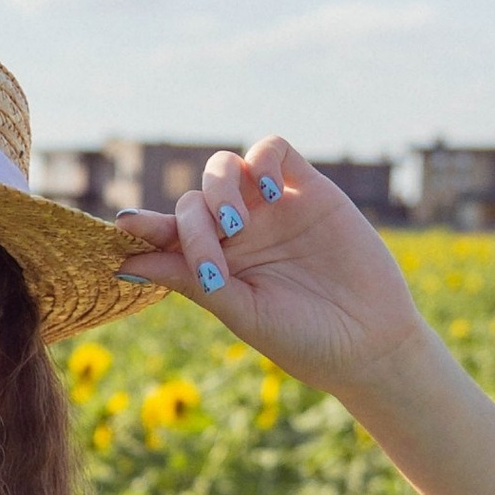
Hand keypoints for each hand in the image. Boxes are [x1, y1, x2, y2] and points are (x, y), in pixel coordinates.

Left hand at [113, 136, 426, 397]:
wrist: (370, 343)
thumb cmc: (303, 339)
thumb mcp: (241, 312)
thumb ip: (191, 279)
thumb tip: (127, 261)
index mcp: (216, 264)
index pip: (170, 234)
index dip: (145, 226)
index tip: (124, 226)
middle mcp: (240, 233)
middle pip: (193, 201)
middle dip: (193, 224)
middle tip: (216, 256)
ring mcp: (272, 209)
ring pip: (225, 168)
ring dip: (218, 187)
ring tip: (237, 222)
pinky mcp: (309, 190)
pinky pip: (274, 150)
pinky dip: (260, 158)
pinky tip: (264, 189)